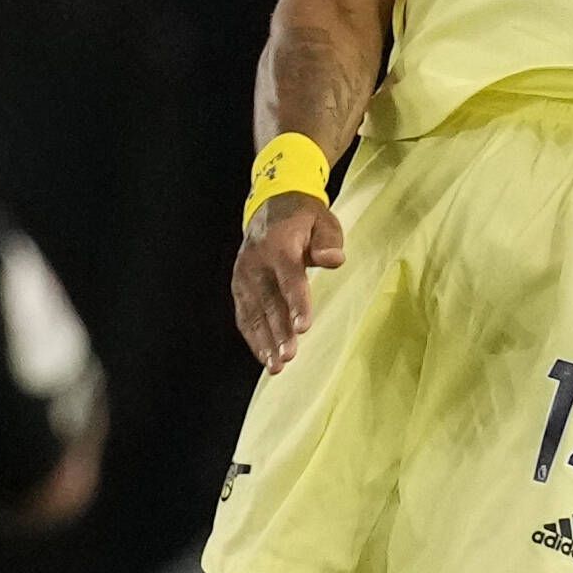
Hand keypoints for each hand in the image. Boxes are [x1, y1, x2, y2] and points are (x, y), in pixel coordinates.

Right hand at [233, 192, 343, 372]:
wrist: (271, 206)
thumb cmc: (305, 219)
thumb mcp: (323, 220)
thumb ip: (329, 240)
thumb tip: (334, 259)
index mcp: (279, 245)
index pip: (289, 278)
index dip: (296, 303)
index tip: (303, 327)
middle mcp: (256, 263)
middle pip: (269, 301)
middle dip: (278, 331)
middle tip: (289, 356)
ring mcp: (244, 276)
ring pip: (253, 313)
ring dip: (264, 341)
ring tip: (276, 366)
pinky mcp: (239, 286)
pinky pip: (244, 315)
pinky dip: (253, 337)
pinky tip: (264, 358)